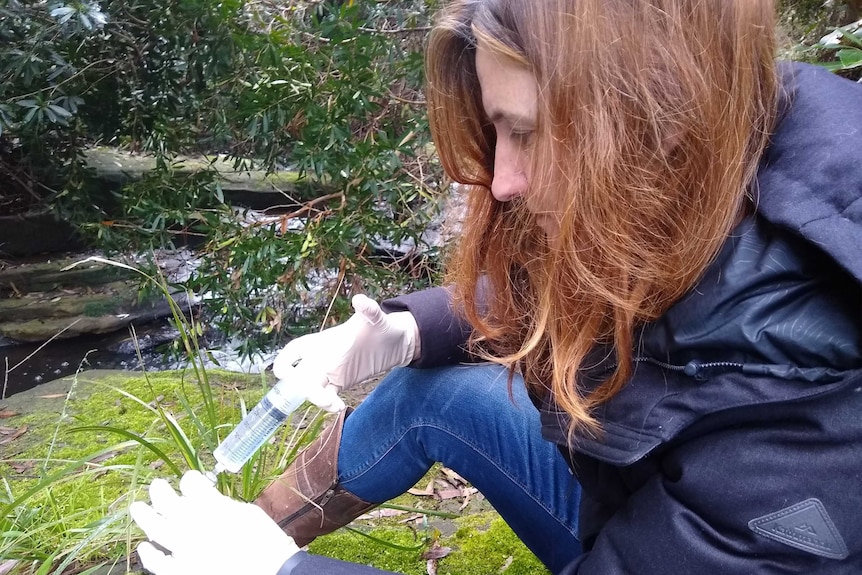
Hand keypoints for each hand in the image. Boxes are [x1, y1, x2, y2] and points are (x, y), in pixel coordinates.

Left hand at [130, 470, 298, 574]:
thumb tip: (207, 498)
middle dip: (160, 491)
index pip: (191, 483)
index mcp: (211, 505)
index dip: (190, 479)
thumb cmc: (263, 539)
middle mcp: (193, 523)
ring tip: (137, 507)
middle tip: (157, 485)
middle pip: (167, 501)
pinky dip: (149, 554)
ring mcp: (184, 549)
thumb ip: (221, 503)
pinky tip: (145, 547)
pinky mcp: (182, 570)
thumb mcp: (245, 511)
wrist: (268, 571)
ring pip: (156, 528)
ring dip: (144, 515)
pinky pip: (158, 563)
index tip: (191, 480)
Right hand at [273, 294, 417, 409]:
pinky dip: (329, 404)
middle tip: (316, 395)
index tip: (283, 373)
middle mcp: (321, 358)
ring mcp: (329, 372)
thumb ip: (368, 311)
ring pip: (312, 388)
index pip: (295, 350)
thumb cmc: (380, 327)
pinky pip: (328, 396)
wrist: (395, 343)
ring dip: (316, 398)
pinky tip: (339, 407)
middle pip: (300, 375)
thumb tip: (360, 300)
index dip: (285, 360)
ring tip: (333, 403)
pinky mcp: (340, 383)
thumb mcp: (375, 319)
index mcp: (322, 341)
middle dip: (300, 387)